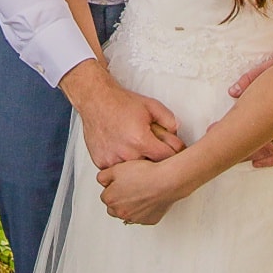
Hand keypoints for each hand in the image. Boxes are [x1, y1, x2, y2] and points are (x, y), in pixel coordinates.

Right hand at [64, 61, 183, 170]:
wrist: (95, 99)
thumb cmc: (120, 102)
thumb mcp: (152, 106)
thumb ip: (170, 121)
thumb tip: (177, 135)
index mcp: (141, 140)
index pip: (167, 158)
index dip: (172, 154)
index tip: (169, 150)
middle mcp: (126, 153)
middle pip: (151, 168)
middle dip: (155, 159)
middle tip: (151, 147)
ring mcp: (112, 159)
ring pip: (134, 172)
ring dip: (138, 164)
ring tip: (134, 147)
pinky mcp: (101, 161)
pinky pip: (118, 170)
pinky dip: (122, 163)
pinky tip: (121, 150)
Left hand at [96, 153, 188, 225]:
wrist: (166, 181)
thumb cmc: (144, 174)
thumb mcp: (116, 169)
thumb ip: (103, 177)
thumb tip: (102, 182)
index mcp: (111, 200)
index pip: (105, 196)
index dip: (112, 188)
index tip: (120, 184)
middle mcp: (121, 212)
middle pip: (113, 208)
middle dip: (118, 200)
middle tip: (128, 189)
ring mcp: (135, 218)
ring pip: (127, 214)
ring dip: (129, 207)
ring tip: (138, 194)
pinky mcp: (149, 220)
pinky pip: (142, 217)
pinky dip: (143, 211)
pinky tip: (147, 200)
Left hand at [225, 44, 272, 168]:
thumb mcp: (265, 69)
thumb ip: (248, 80)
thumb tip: (232, 92)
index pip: (245, 126)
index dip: (227, 131)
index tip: (211, 130)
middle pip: (255, 141)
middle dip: (234, 143)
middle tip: (217, 138)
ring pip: (268, 150)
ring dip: (251, 152)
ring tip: (234, 153)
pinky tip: (260, 161)